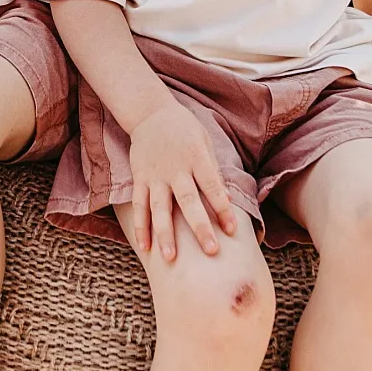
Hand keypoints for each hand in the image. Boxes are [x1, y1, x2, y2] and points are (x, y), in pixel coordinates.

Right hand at [128, 103, 235, 260]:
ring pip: (159, 207)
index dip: (222, 208)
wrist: (150, 112)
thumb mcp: (204, 142)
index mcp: (196, 157)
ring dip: (165, 233)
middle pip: (188, 201)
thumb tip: (226, 199)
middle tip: (210, 251)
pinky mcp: (140, 177)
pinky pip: (139, 204)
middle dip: (200, 227)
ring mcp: (155, 174)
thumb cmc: (184, 129)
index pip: (212, 186)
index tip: (232, 230)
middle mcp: (176, 168)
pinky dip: (141, 226)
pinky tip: (145, 246)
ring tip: (170, 258)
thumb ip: (213, 170)